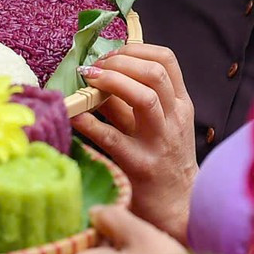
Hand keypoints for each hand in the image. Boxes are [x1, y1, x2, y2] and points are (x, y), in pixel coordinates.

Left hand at [72, 45, 197, 239]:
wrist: (175, 205)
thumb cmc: (160, 158)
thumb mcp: (153, 124)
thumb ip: (129, 100)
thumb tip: (96, 74)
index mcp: (179, 104)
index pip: (166, 60)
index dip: (135, 49)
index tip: (110, 54)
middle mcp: (174, 119)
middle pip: (155, 74)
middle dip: (120, 62)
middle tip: (94, 67)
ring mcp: (159, 142)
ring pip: (144, 98)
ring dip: (112, 82)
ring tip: (88, 80)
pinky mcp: (140, 166)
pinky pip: (112, 138)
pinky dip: (89, 122)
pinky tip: (73, 114)